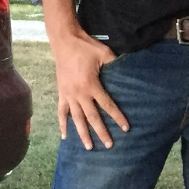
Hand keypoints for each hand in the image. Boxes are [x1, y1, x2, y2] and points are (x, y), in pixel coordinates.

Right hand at [52, 28, 128, 149]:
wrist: (65, 41)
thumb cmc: (86, 47)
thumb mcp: (105, 54)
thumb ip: (115, 65)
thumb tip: (127, 72)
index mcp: (91, 85)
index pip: (107, 105)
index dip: (117, 117)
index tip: (125, 128)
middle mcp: (79, 93)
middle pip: (92, 117)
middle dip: (101, 132)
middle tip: (109, 145)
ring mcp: (69, 94)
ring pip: (77, 119)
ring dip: (83, 134)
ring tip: (89, 147)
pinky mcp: (61, 93)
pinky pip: (62, 112)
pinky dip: (63, 124)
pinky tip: (65, 136)